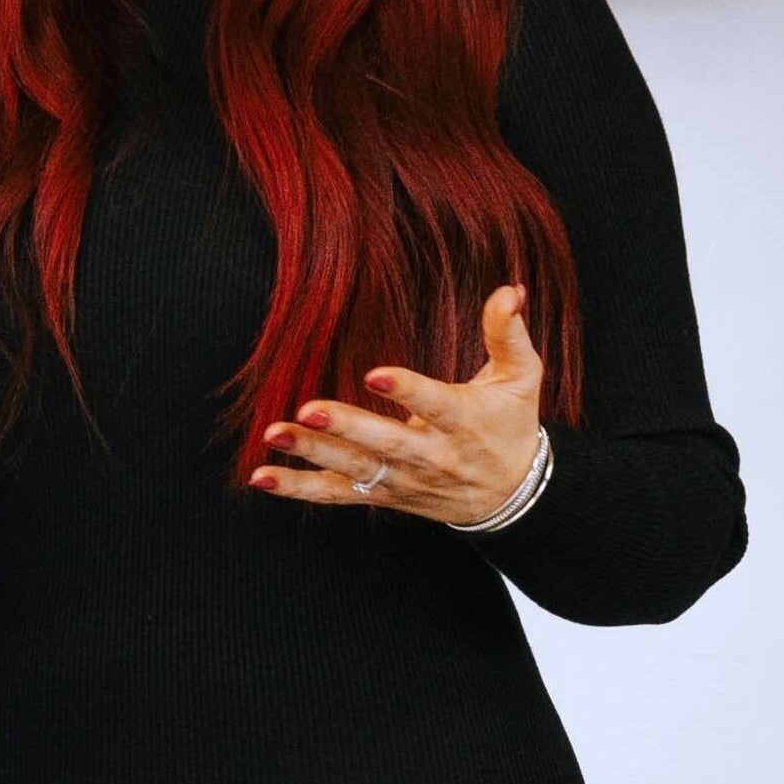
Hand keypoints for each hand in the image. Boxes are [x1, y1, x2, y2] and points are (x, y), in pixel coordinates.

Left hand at [250, 286, 545, 525]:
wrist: (513, 495)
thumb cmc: (511, 424)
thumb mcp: (521, 377)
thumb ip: (508, 333)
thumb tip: (508, 289)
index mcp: (465, 422)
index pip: (436, 406)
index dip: (408, 392)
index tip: (376, 374)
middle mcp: (432, 457)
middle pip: (387, 444)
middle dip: (348, 428)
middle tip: (310, 411)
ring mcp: (404, 480)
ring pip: (356, 470)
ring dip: (312, 454)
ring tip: (273, 433)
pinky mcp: (383, 494)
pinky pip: (336, 495)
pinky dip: (298, 487)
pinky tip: (261, 475)